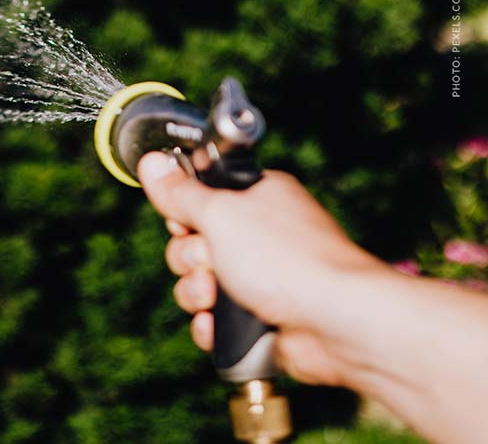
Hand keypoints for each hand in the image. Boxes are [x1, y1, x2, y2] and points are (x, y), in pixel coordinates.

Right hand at [136, 152, 387, 386]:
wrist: (336, 323)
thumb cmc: (288, 259)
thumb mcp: (220, 213)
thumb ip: (181, 192)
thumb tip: (151, 161)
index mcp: (257, 198)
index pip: (201, 195)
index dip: (183, 211)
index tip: (183, 220)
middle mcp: (260, 235)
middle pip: (193, 242)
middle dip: (188, 258)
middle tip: (207, 261)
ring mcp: (262, 277)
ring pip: (200, 282)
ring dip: (195, 292)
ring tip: (214, 297)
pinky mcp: (260, 316)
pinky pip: (216, 318)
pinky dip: (211, 325)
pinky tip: (217, 325)